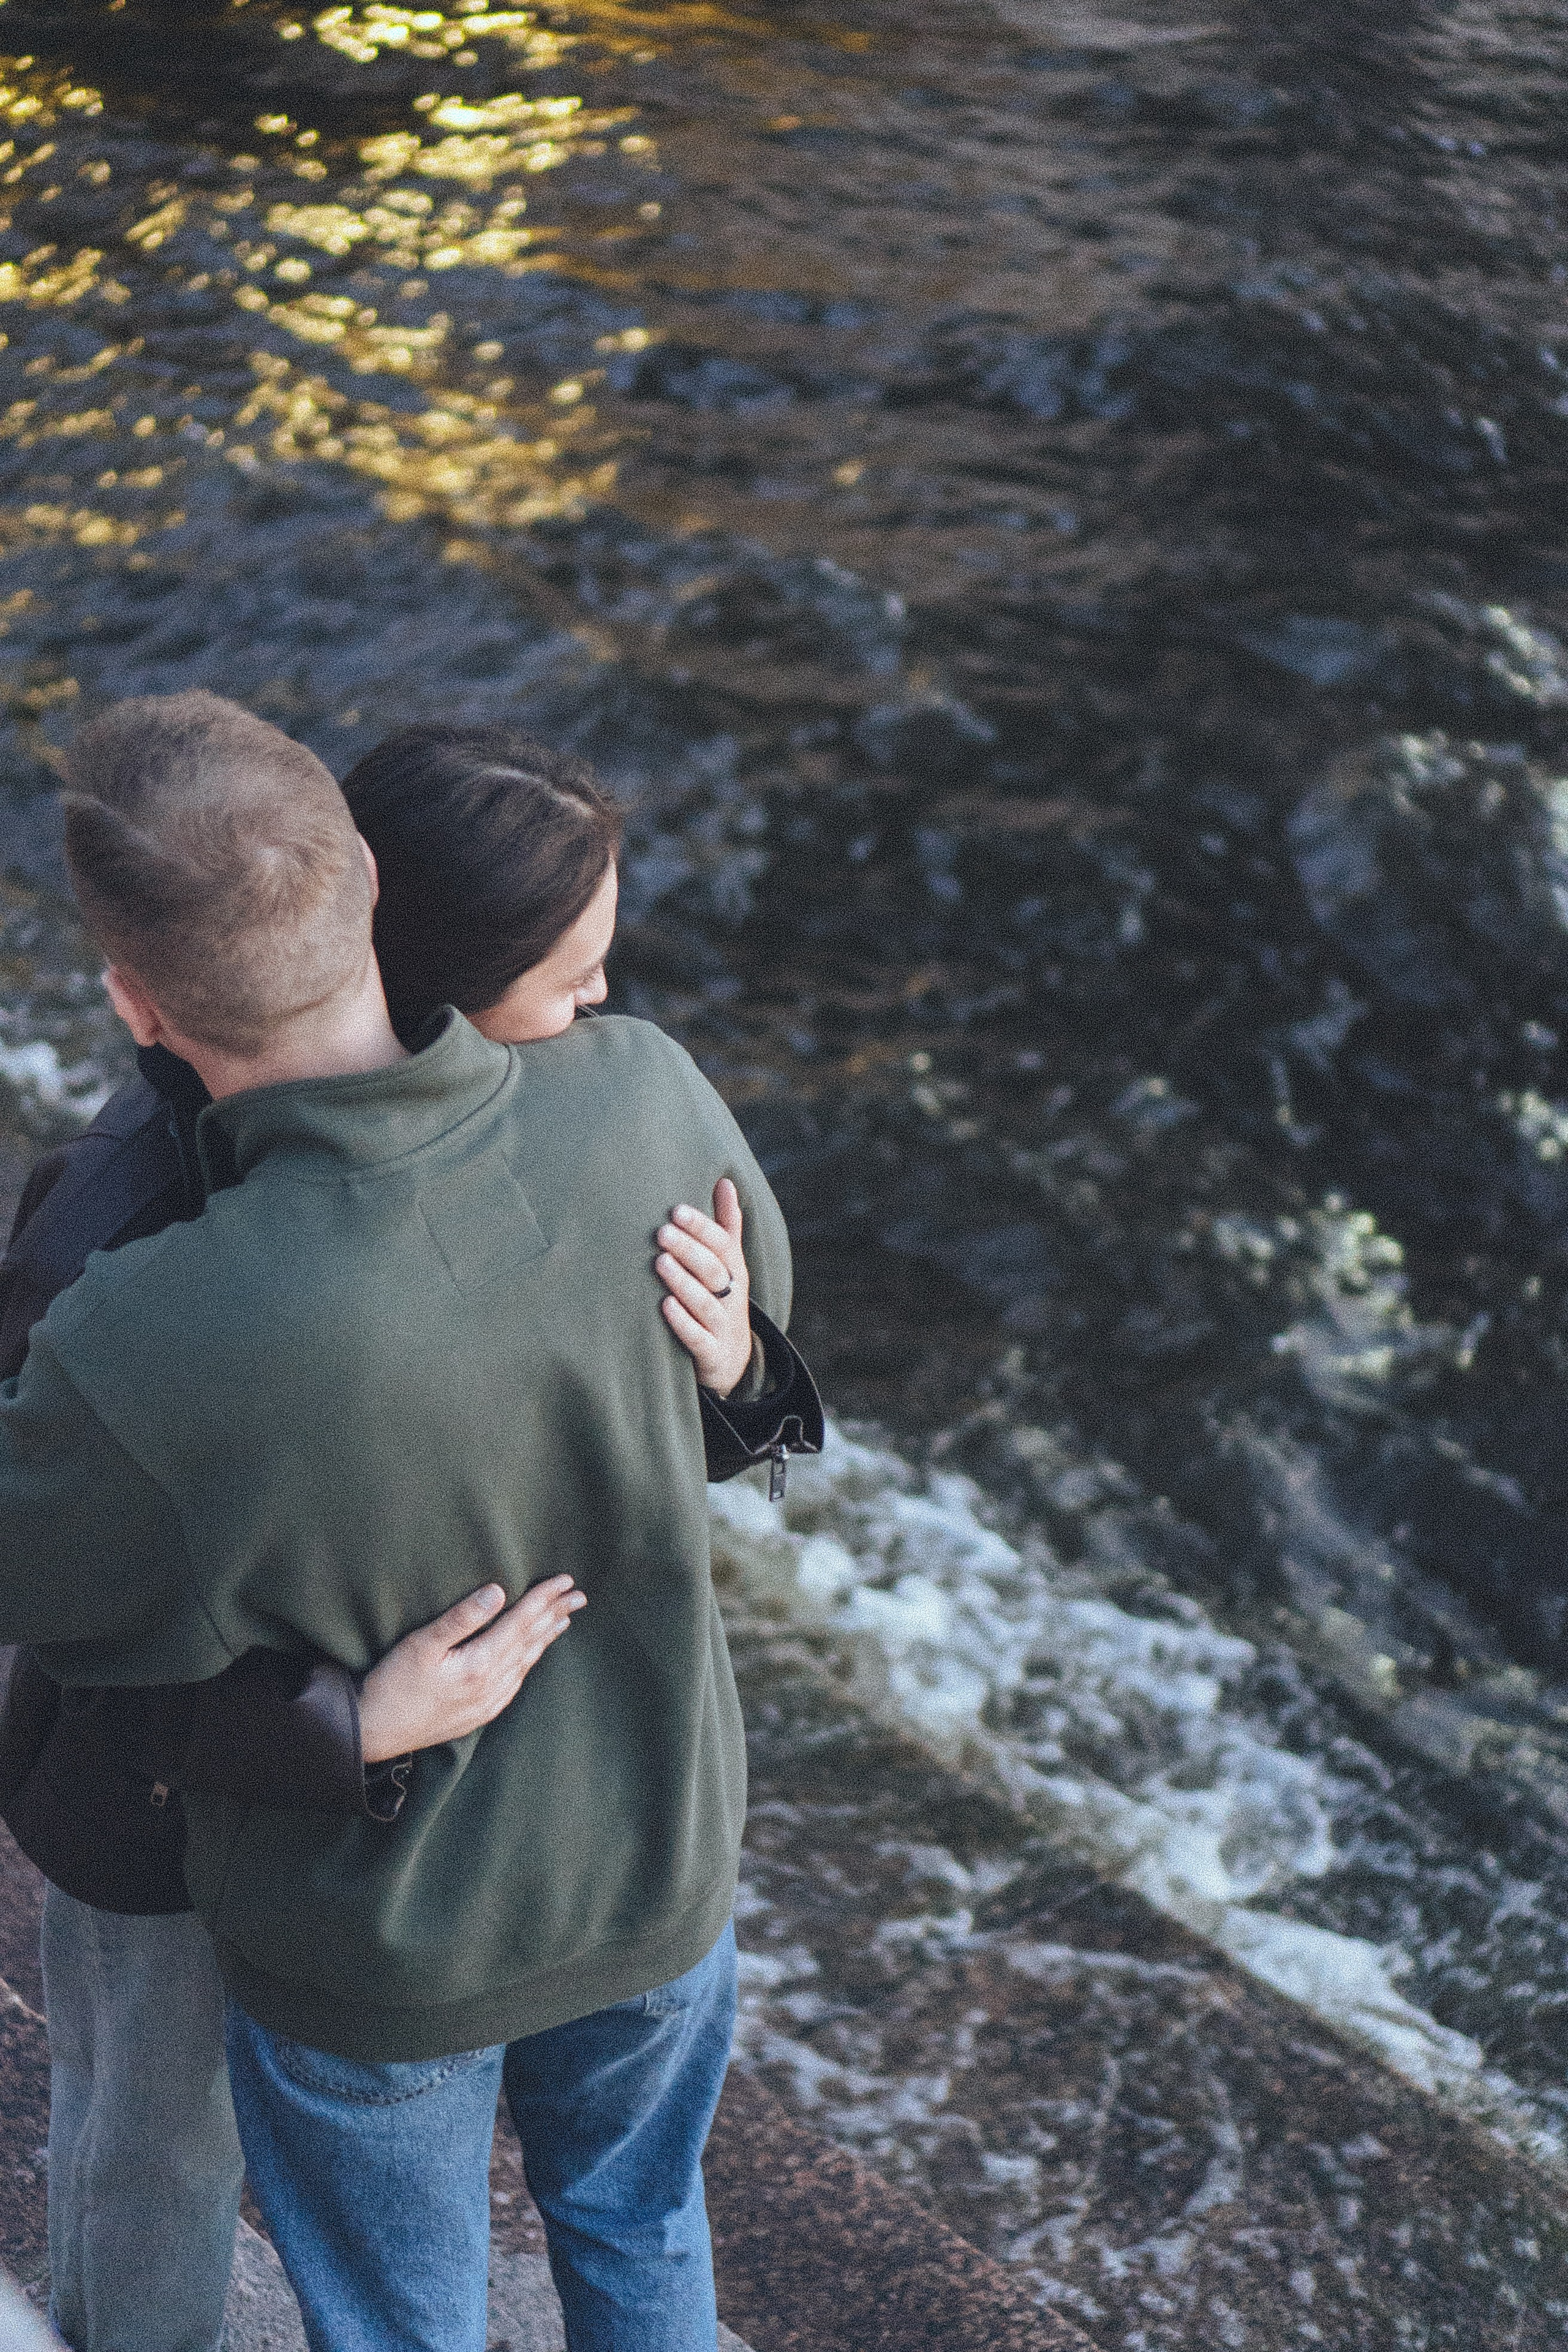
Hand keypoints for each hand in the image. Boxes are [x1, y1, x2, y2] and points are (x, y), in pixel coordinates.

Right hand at [359, 1576, 584, 1764]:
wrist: (373, 1733)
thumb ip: (461, 1617)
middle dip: (555, 1615)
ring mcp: (487, 1703)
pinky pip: (515, 1683)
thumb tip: (498, 1591)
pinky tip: (531, 1656)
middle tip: (579, 1596)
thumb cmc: (392, 1684)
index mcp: (480, 1664)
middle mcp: (491, 1686)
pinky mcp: (479, 1714)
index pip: (521, 1622)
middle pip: (531, 1642)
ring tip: (564, 1620)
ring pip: (526, 1663)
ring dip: (545, 1638)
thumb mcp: (421, 1644)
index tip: (565, 1580)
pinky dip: (528, 1663)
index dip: (543, 1599)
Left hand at [656, 1179, 752, 1396]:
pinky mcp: (711, 1354)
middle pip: (714, 1270)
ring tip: (660, 1262)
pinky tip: (664, 1305)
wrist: (733, 1360)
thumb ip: (727, 1225)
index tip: (676, 1209)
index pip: (723, 1244)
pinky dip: (683, 1322)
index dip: (702, 1227)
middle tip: (662, 1231)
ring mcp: (723, 1326)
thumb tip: (725, 1180)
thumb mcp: (729, 1264)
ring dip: (683, 1282)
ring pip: (706, 1303)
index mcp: (735, 1270)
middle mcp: (732, 1296)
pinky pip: (698, 1338)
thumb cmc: (722, 1299)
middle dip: (689, 1250)